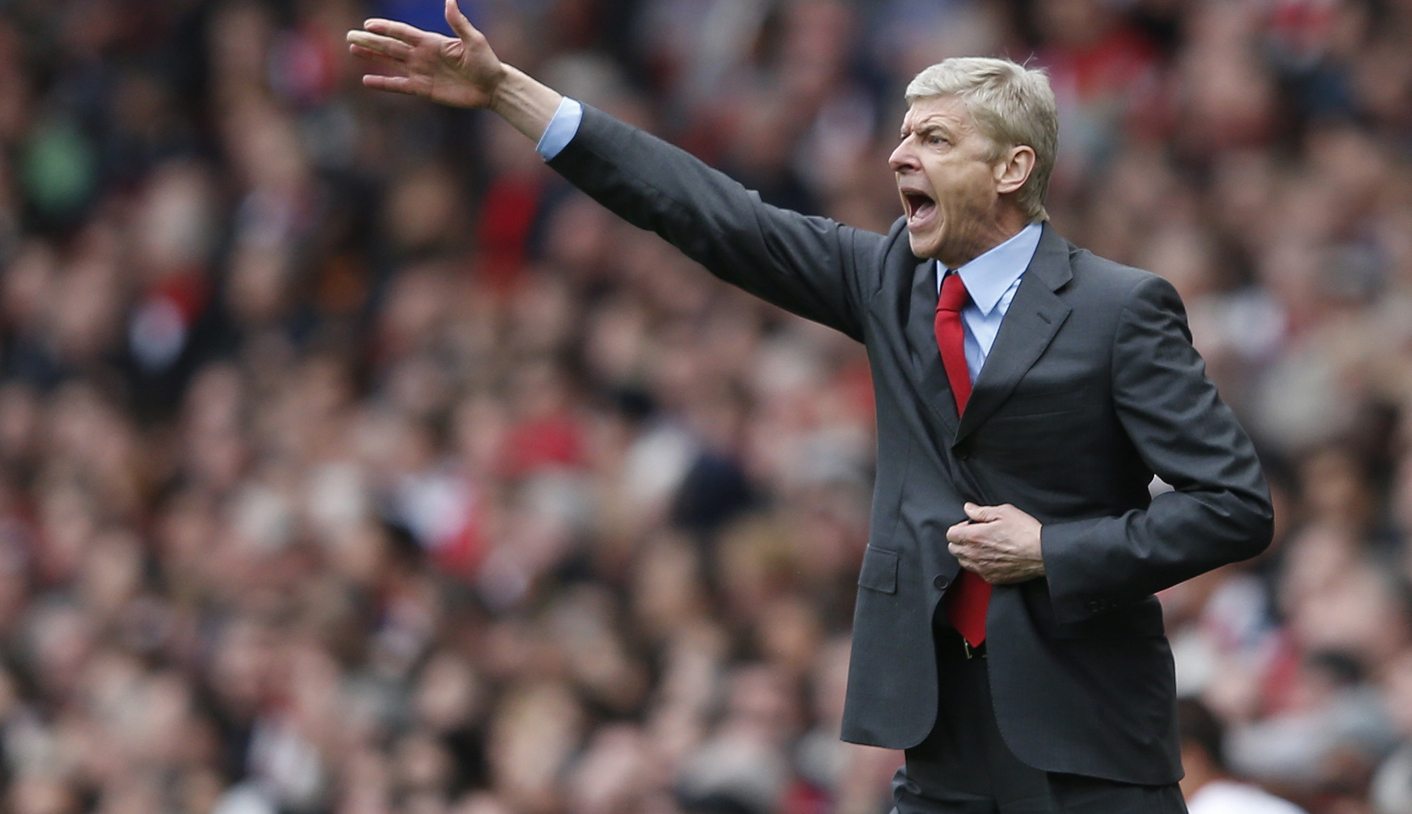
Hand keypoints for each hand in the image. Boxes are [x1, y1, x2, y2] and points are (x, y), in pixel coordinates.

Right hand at [347, 0, 504, 108]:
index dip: (386, 28)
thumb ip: (458, 22)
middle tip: (349, 35)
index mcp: (432, 41)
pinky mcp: (424, 89)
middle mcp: (422, 55)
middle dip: (370, 41)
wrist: (492, 87)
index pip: (403, 33)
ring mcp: (421, 72)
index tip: (368, 24)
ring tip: (353, 50)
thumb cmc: (486, 62)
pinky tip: (367, 80)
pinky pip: (400, 85)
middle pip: (391, 46)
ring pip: (391, 63)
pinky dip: (384, 83)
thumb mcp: (474, 40)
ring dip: (372, 56)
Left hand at [946, 502, 1043, 583]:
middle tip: (976, 535)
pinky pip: (976, 571)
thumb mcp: (1004, 512)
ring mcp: (982, 568)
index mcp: (975, 537)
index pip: (950, 534)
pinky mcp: (992, 578)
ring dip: (968, 553)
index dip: (959, 527)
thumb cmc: (1025, 532)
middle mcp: (975, 555)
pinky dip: (979, 564)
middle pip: (953, 549)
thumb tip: (969, 508)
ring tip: (983, 546)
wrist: (1042, 553)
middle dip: (960, 540)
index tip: (970, 526)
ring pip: (963, 562)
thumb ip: (981, 511)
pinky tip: (991, 557)